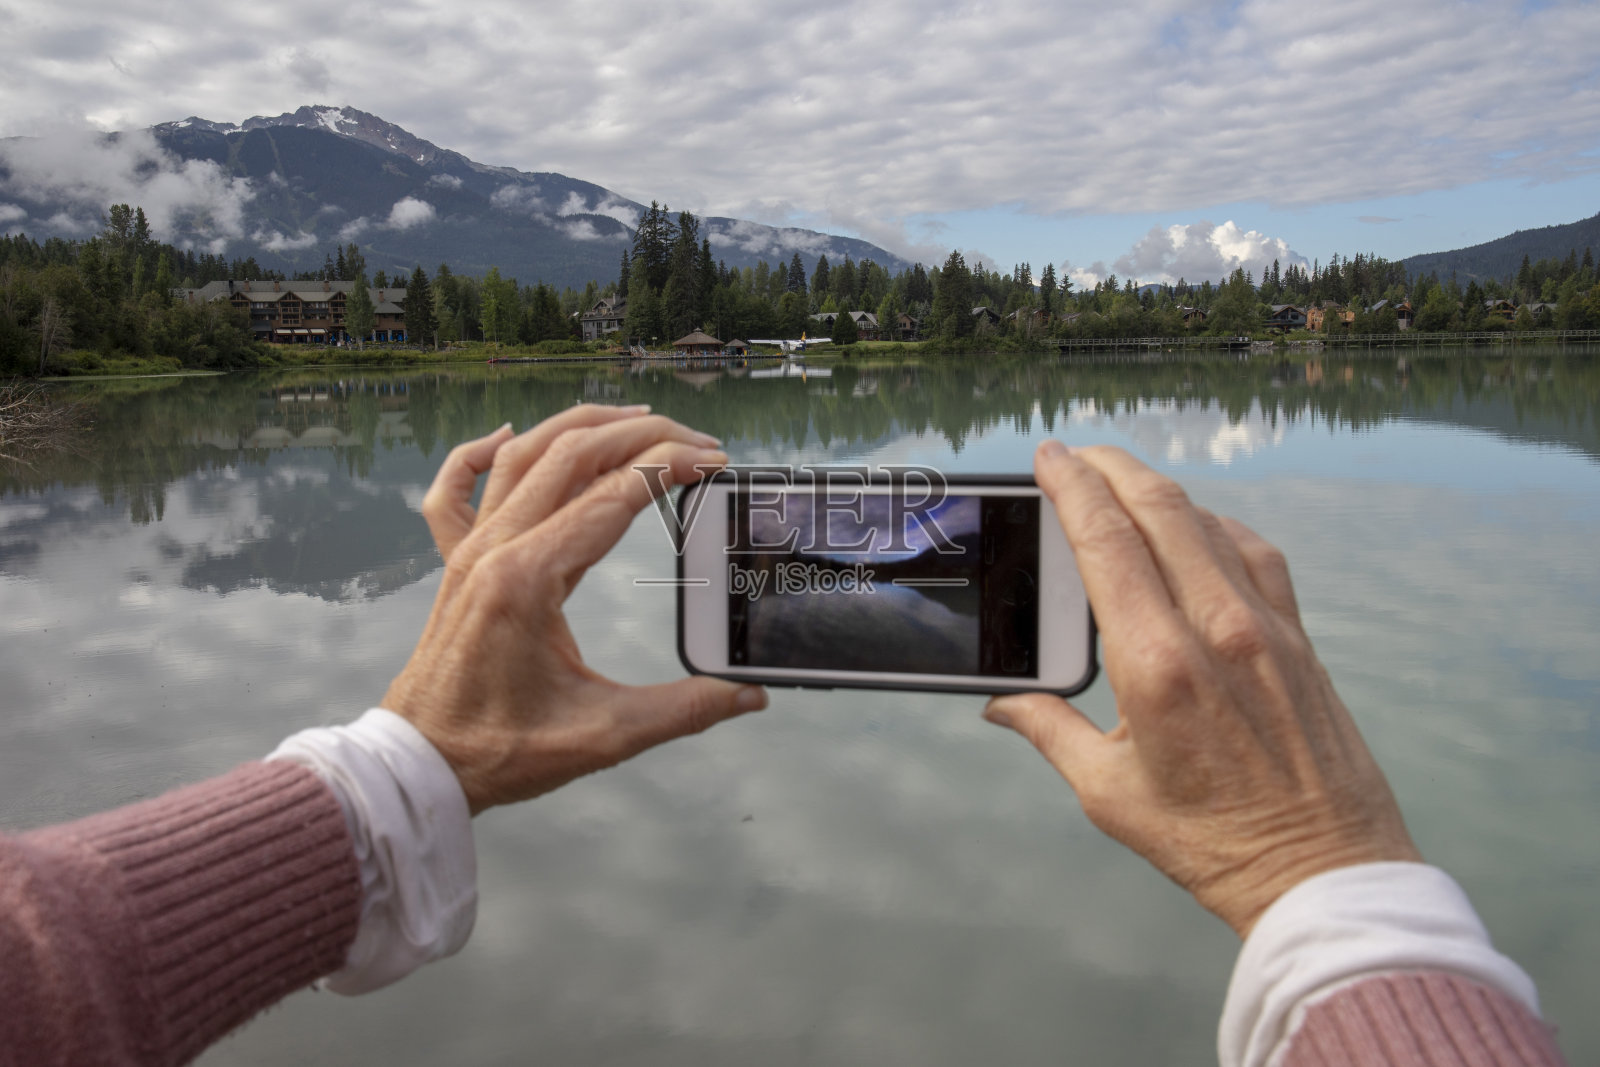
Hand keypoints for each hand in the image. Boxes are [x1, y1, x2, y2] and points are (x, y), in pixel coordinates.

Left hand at [387, 406, 768, 813]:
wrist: (421, 764)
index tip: (716, 463)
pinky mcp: (456, 564)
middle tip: (698, 442)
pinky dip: (480, 452)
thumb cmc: (500, 750)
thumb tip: (748, 695)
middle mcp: (495, 548)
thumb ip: (684, 710)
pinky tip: (507, 434)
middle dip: (643, 435)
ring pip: (523, 456)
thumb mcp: (604, 735)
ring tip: (636, 417)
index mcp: (529, 578)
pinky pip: (457, 488)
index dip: (671, 468)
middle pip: (573, 455)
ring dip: (581, 426)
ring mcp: (470, 550)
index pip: (613, 494)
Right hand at [984, 441, 1419, 936]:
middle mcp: (1216, 629)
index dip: (1073, 486)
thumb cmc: (1214, 843)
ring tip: (1123, 483)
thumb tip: (1001, 701)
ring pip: (1209, 521)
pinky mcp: (1299, 638)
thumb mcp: (1108, 794)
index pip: (1106, 541)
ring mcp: (1267, 627)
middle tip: (1077, 453)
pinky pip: (1255, 553)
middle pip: (1160, 508)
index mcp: (1157, 665)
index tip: (1049, 457)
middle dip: (1111, 467)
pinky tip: (1195, 531)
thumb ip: (1048, 730)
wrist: (1323, 871)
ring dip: (1159, 491)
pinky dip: (1216, 526)